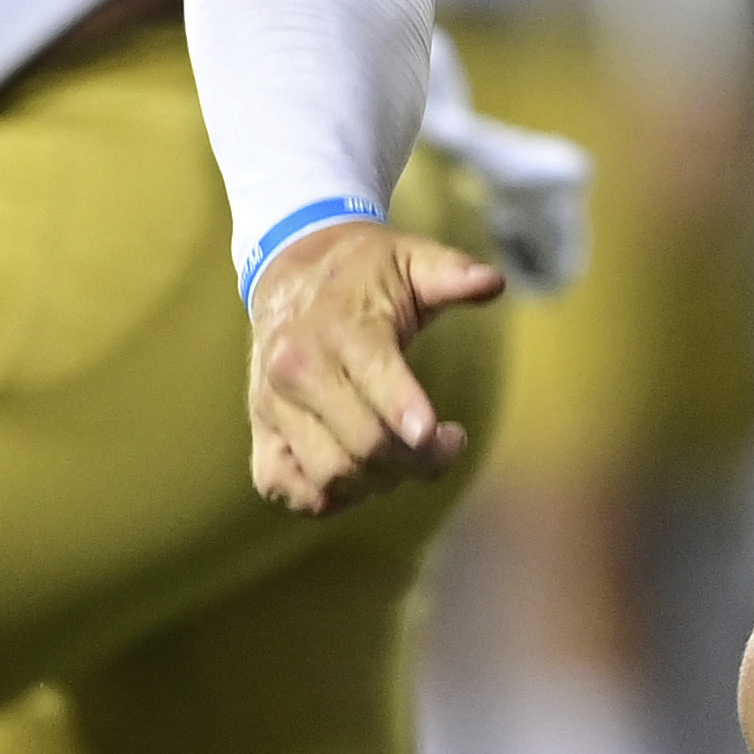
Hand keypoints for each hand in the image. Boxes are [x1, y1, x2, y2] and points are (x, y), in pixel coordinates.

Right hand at [243, 217, 504, 514]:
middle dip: (418, 459)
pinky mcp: (260, 431)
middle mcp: (297, 370)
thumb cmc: (364, 269)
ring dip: (380, 481)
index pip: (374, 379)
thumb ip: (453, 273)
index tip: (441, 435)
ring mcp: (273, 406)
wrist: (289, 267)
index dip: (408, 412)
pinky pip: (283, 488)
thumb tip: (493, 282)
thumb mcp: (411, 258)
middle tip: (449, 445)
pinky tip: (360, 473)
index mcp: (339, 328)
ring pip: (330, 474)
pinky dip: (326, 496)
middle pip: (363, 444)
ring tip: (407, 455)